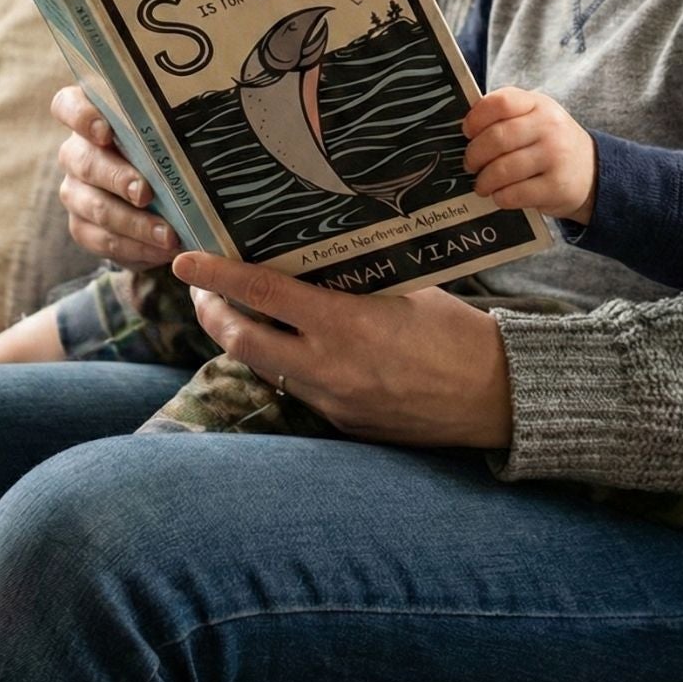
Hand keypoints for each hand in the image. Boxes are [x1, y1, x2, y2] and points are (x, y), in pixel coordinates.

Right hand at [51, 85, 181, 268]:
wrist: (165, 197)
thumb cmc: (173, 149)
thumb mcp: (174, 132)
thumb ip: (176, 123)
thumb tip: (206, 120)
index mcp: (92, 116)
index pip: (68, 106)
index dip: (81, 117)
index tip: (106, 132)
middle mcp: (76, 152)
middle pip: (84, 161)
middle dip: (117, 178)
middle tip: (145, 193)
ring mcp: (75, 191)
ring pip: (93, 206)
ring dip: (132, 222)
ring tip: (168, 235)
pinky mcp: (82, 226)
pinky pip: (101, 240)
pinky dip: (134, 247)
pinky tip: (162, 250)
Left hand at [171, 253, 512, 448]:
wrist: (497, 398)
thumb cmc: (458, 333)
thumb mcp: (407, 290)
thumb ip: (356, 280)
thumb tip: (315, 257)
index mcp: (346, 324)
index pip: (262, 294)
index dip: (216, 277)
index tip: (185, 261)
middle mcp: (330, 367)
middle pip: (242, 341)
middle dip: (213, 313)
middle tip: (203, 290)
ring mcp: (334, 402)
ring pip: (265, 369)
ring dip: (245, 341)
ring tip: (239, 314)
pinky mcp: (344, 425)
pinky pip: (298, 391)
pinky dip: (285, 365)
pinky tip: (292, 346)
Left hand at [463, 86, 596, 224]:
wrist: (592, 172)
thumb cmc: (551, 143)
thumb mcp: (536, 117)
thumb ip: (506, 115)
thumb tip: (465, 129)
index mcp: (539, 105)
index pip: (501, 103)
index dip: (476, 118)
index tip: (467, 132)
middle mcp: (550, 127)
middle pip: (497, 138)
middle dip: (474, 155)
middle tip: (469, 165)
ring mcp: (555, 157)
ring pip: (503, 169)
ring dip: (484, 181)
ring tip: (481, 185)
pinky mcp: (556, 187)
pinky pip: (515, 194)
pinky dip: (500, 197)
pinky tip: (500, 196)